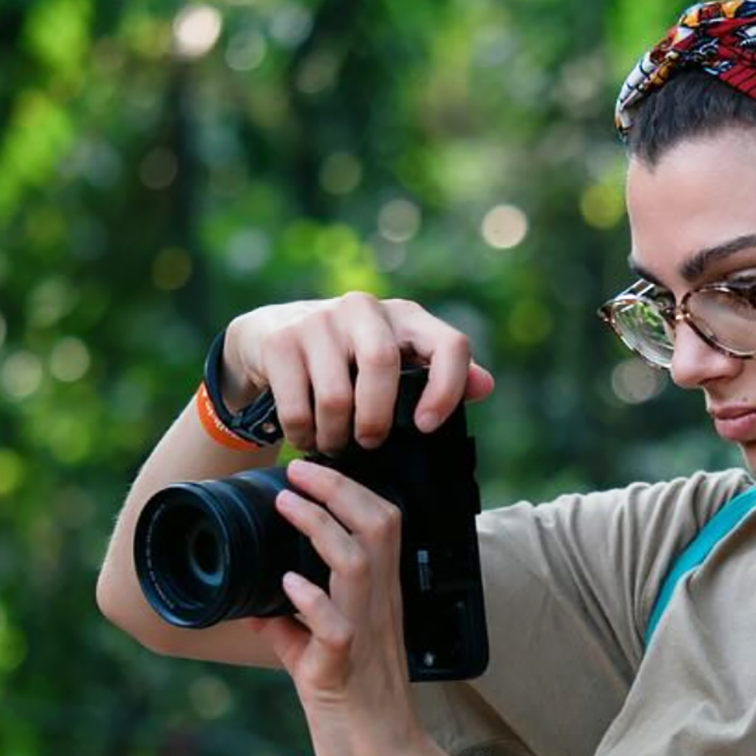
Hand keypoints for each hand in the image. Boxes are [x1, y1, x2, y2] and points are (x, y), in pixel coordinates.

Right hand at [223, 293, 496, 454]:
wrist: (270, 337)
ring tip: (334, 446)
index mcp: (407, 317)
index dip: (448, 389)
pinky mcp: (281, 341)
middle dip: (377, 418)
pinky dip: (304, 434)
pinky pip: (297, 405)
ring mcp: (319, 321)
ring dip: (336, 436)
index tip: (427, 426)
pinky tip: (307, 437)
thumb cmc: (349, 359)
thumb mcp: (397, 361)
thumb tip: (486, 386)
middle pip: (383, 365)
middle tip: (370, 444)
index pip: (449, 345)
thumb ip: (441, 376)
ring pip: (337, 395)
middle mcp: (365, 308)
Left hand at [254, 456, 452, 755]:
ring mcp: (364, 636)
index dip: (351, 489)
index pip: (382, 524)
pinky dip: (309, 600)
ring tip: (286, 506)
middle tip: (299, 469)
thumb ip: (293, 628)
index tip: (312, 470)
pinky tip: (286, 584)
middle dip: (337, 489)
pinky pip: (334, 627)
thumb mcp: (321, 658)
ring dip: (319, 528)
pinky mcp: (343, 671)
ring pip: (357, 563)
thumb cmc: (359, 710)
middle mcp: (378, 609)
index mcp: (379, 600)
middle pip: (377, 526)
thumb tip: (257, 607)